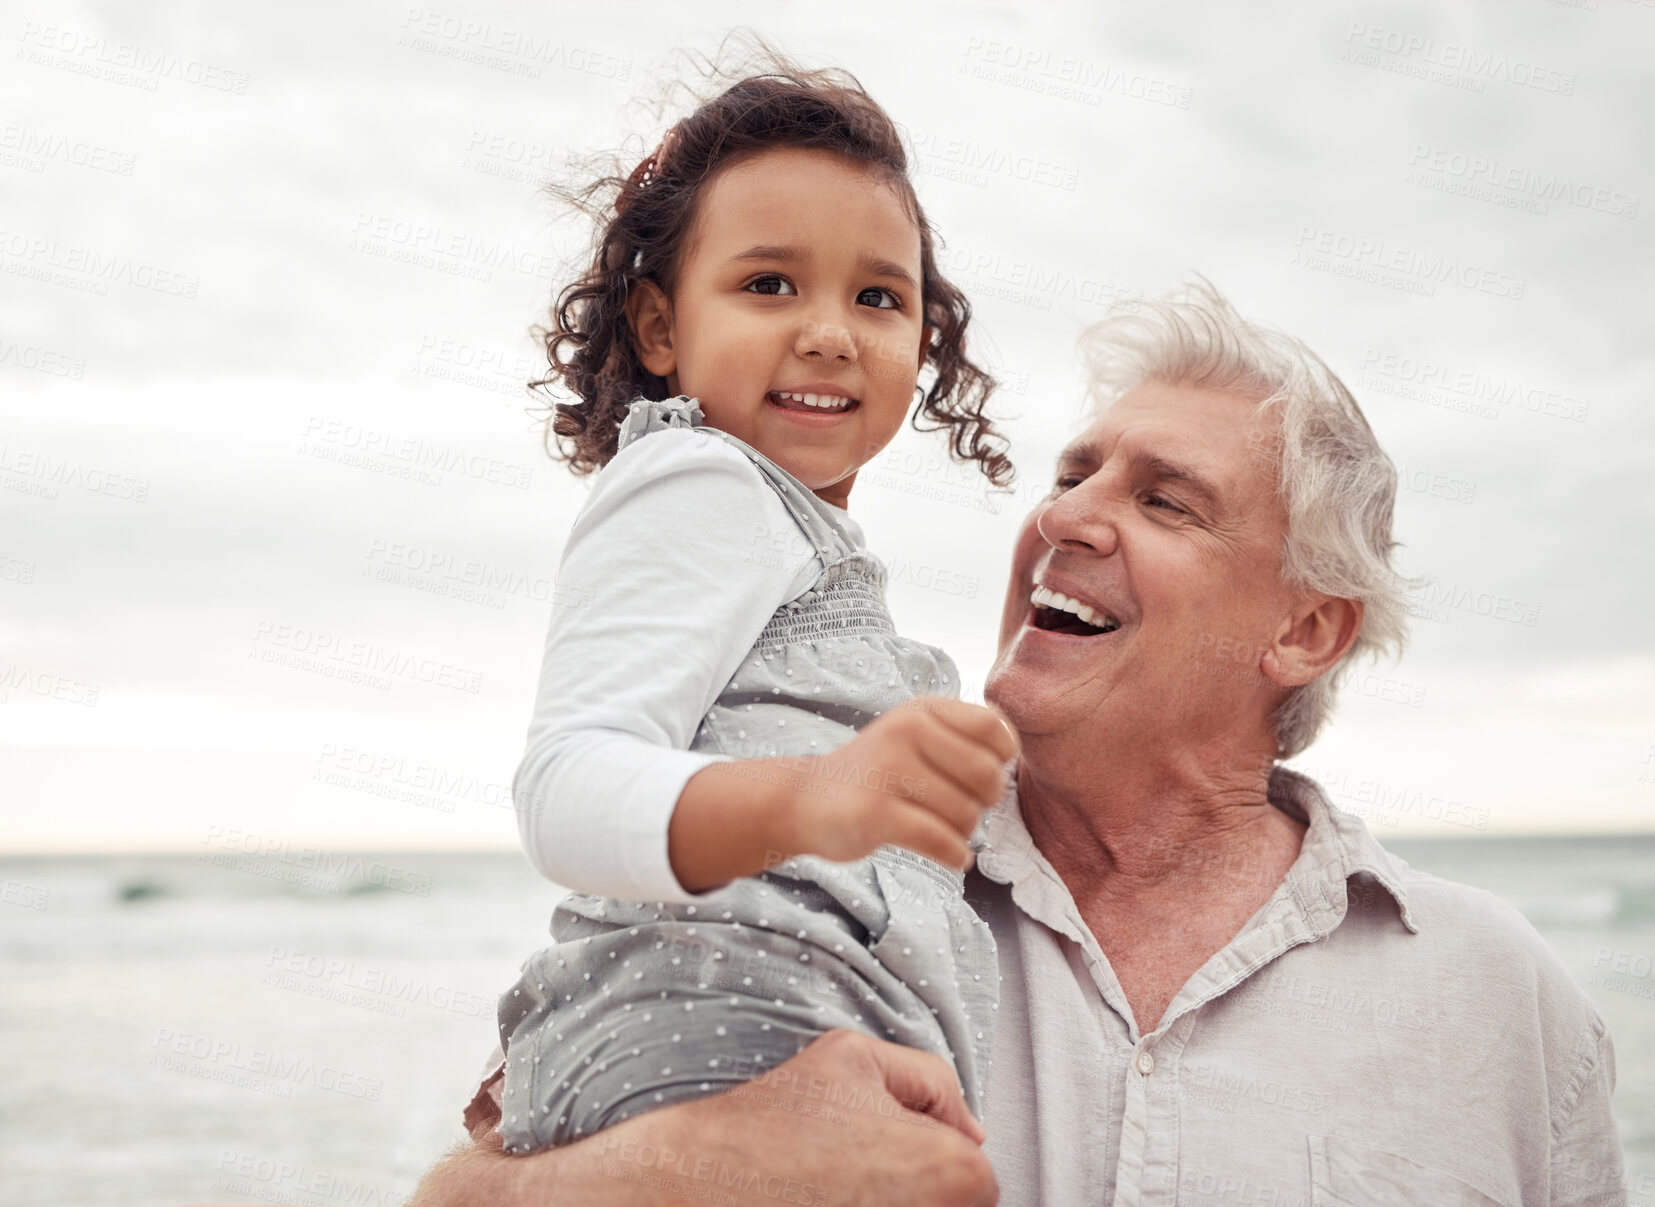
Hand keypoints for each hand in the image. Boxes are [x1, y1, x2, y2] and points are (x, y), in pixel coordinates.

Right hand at [408, 1029, 998, 1206]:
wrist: (685, 1187)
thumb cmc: (767, 1122)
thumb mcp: (854, 1057)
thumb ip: (930, 1078)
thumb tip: (973, 1129)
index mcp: (956, 1172)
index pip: (972, 1170)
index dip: (922, 1149)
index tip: (867, 1145)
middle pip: (950, 1205)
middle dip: (907, 1185)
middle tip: (839, 1170)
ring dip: (880, 1202)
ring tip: (821, 1191)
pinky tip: (808, 1203)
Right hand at [782, 697, 1017, 870]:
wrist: (804, 799)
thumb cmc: (875, 772)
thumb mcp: (914, 735)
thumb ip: (962, 737)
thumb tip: (1014, 753)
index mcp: (922, 710)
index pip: (994, 729)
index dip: (1002, 760)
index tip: (980, 778)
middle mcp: (905, 731)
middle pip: (987, 777)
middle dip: (985, 804)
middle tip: (962, 811)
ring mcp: (887, 770)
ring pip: (965, 814)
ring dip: (963, 833)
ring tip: (942, 831)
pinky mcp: (873, 813)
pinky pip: (939, 840)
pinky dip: (954, 855)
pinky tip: (952, 857)